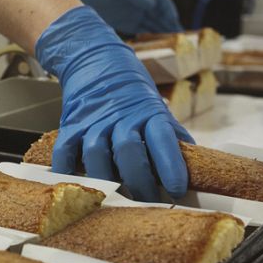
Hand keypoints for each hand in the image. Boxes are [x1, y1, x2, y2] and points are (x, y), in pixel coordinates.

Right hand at [35, 5, 193, 200]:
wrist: (94, 59)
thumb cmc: (130, 91)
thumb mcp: (156, 106)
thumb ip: (170, 134)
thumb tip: (197, 162)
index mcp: (148, 112)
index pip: (163, 140)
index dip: (171, 166)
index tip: (178, 189)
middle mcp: (120, 116)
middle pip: (129, 152)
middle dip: (140, 183)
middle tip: (147, 202)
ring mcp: (93, 120)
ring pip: (96, 154)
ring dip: (106, 181)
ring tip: (116, 199)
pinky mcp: (70, 124)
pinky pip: (65, 152)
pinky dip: (68, 171)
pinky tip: (76, 187)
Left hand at [64, 0, 182, 34]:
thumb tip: (152, 4)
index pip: (162, 1)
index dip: (170, 10)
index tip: (174, 19)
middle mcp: (142, 4)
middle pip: (161, 14)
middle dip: (170, 24)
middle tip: (178, 36)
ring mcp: (136, 14)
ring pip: (154, 23)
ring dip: (163, 31)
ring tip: (171, 42)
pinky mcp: (129, 24)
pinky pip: (144, 30)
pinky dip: (152, 36)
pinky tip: (158, 43)